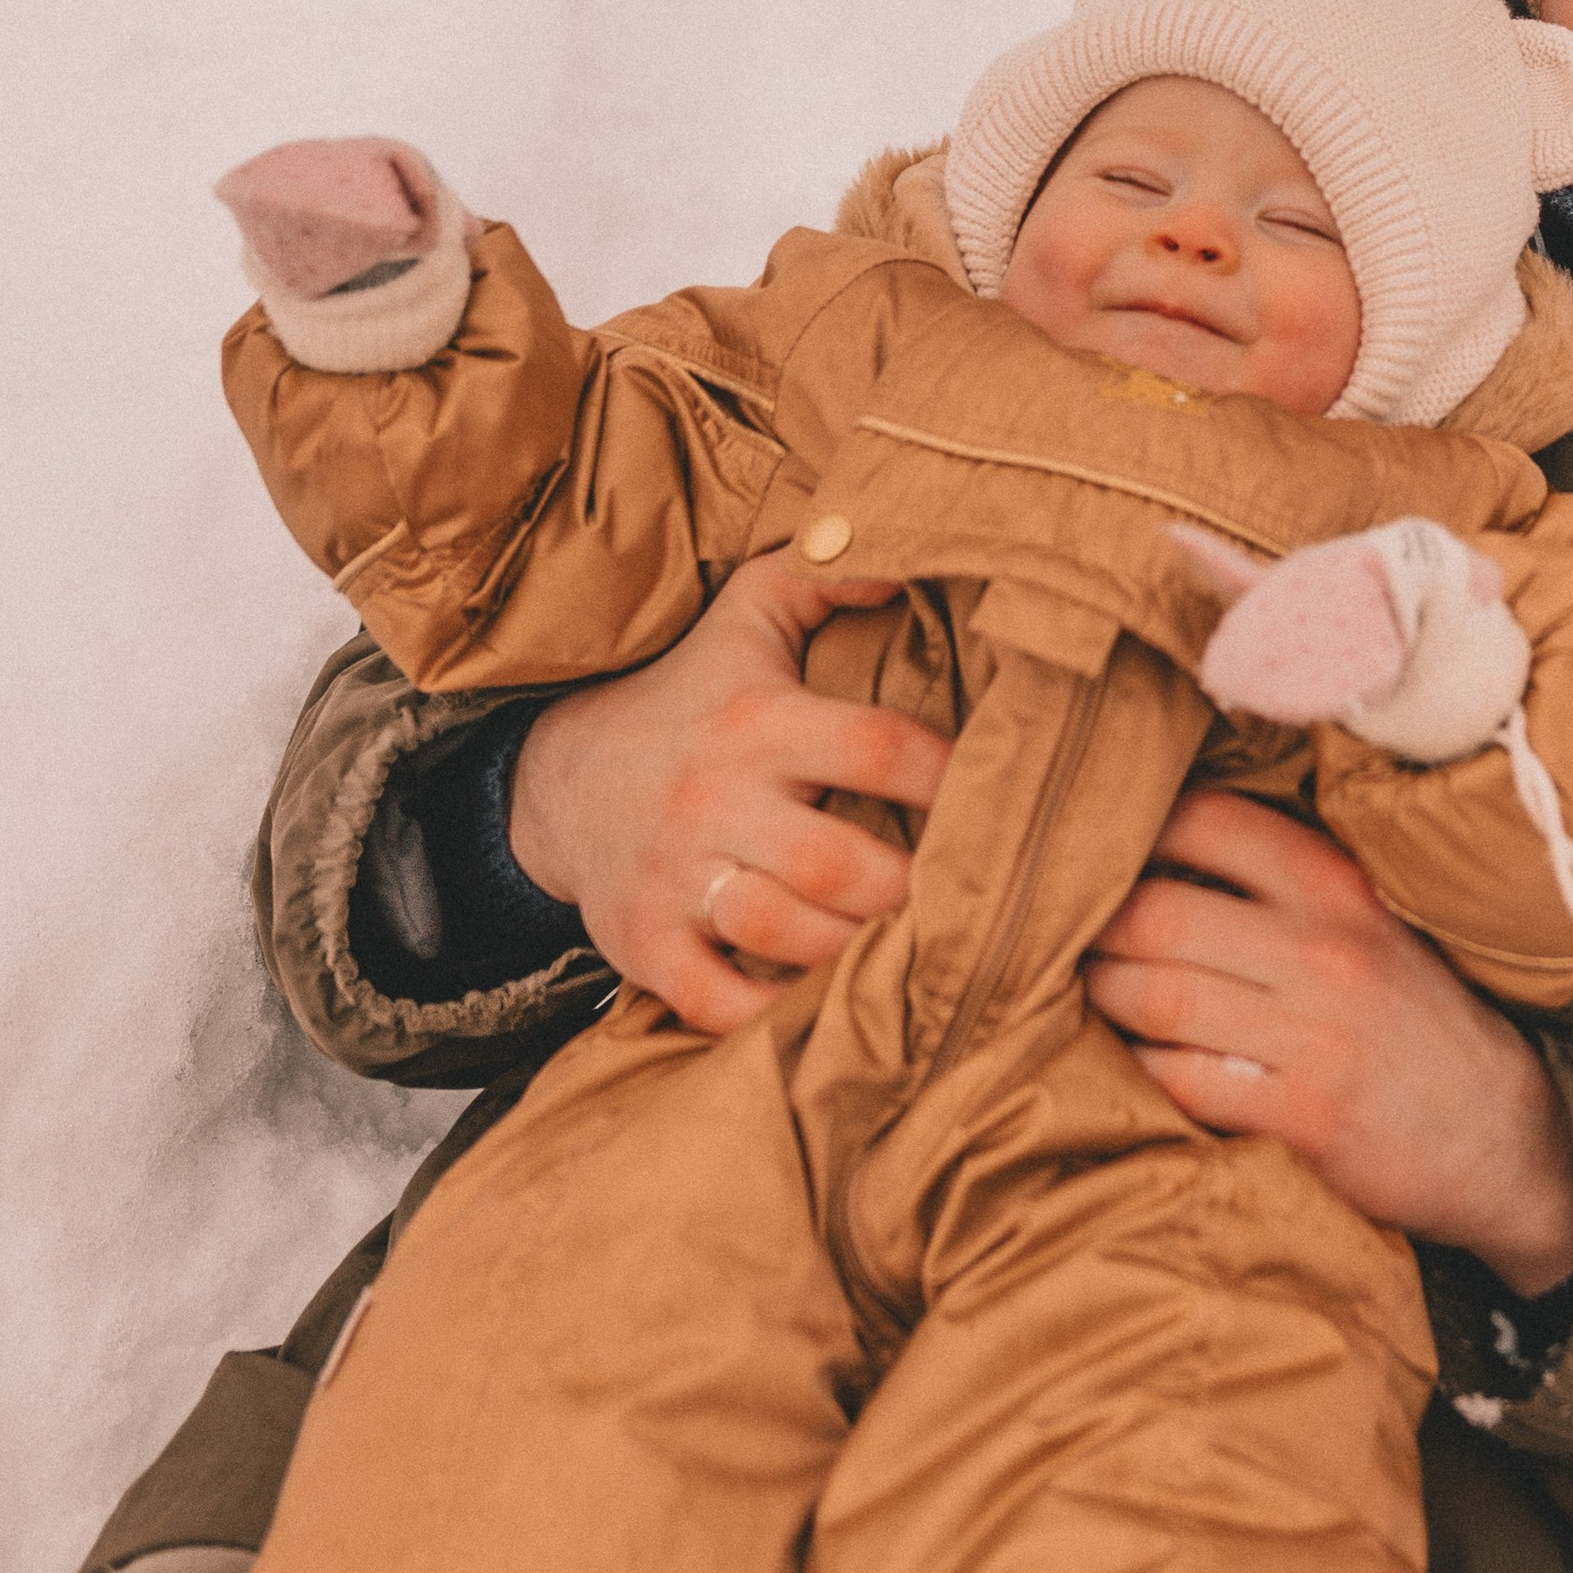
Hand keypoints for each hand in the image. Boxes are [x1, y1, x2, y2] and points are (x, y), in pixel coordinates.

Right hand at [508, 547, 952, 1035]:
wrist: (562, 779)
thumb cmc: (691, 696)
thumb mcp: (748, 616)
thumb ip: (828, 572)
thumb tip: (914, 554)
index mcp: (758, 723)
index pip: (877, 748)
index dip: (954, 781)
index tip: (1011, 805)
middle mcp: (714, 801)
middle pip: (842, 865)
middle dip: (920, 895)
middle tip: (982, 911)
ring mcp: (674, 880)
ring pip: (790, 938)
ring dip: (865, 958)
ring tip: (928, 963)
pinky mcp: (643, 946)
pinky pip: (720, 1003)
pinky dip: (781, 1017)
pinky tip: (837, 1007)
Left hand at [1084, 789, 1572, 1291]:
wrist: (1499, 1134)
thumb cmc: (1411, 1018)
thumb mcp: (1369, 923)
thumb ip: (1280, 884)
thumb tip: (1150, 848)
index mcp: (1337, 887)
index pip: (1208, 821)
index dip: (1136, 831)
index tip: (1104, 855)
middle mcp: (1325, 950)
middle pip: (1157, 913)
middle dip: (1097, 927)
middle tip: (1072, 937)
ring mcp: (1313, 1037)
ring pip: (1156, 996)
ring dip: (1104, 997)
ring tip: (1095, 996)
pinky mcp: (1301, 1117)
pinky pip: (1179, 1080)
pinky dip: (1139, 1070)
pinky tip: (1135, 1065)